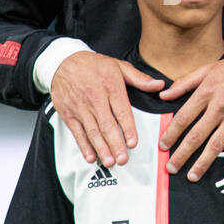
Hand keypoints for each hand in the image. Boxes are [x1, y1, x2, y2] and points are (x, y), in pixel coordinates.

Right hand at [50, 51, 163, 167]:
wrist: (63, 62)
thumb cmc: (93, 65)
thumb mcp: (118, 66)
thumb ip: (139, 78)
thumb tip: (159, 85)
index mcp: (110, 85)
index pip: (121, 110)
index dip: (128, 128)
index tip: (133, 142)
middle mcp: (95, 97)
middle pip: (106, 124)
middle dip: (115, 144)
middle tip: (123, 159)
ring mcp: (80, 107)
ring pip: (92, 131)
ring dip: (101, 148)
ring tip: (110, 161)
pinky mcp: (68, 113)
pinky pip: (77, 132)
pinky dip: (83, 146)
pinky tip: (90, 156)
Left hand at [157, 47, 223, 181]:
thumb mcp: (207, 69)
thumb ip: (184, 83)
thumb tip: (163, 95)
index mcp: (207, 92)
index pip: (184, 117)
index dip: (171, 133)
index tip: (163, 145)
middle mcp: (220, 106)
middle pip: (197, 135)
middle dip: (182, 154)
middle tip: (171, 167)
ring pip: (216, 144)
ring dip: (203, 163)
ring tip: (192, 176)